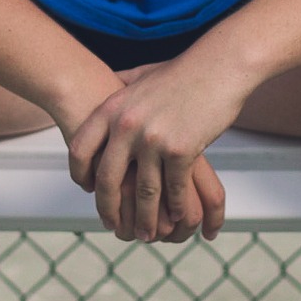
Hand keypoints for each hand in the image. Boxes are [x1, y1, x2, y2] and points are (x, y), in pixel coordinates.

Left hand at [65, 52, 247, 243]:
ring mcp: (153, 139)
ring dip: (145, 218)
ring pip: (143, 191)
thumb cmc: (182, 71)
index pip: (80, 149)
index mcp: (112, 108)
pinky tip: (176, 217)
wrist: (220, 65)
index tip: (88, 189)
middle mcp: (127, 125)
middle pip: (108, 179)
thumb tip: (104, 86)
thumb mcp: (141, 75)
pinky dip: (175, 207)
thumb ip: (120, 85)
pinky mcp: (181, 150)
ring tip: (145, 234)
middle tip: (112, 226)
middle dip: (108, 208)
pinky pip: (174, 188)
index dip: (80, 173)